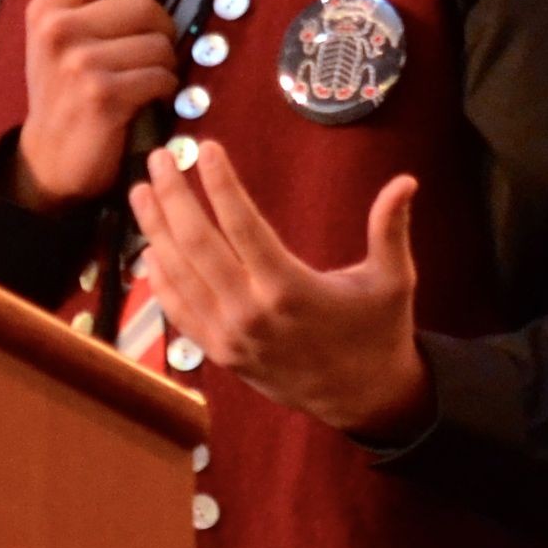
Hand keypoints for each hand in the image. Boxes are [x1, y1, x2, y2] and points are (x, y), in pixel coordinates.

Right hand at [10, 0, 179, 206]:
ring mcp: (79, 63)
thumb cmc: (61, 89)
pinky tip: (149, 96)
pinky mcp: (103, 96)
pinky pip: (160, 76)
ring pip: (158, 43)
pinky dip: (164, 87)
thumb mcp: (53, 35)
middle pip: (142, 4)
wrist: (49, 155)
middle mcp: (58, 30)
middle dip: (160, 27)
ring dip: (164, 62)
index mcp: (47, 8)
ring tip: (147, 74)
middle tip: (150, 47)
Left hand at [127, 141, 434, 437]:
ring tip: (141, 190)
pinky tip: (149, 250)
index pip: (243, 226)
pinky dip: (160, 280)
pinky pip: (180, 312)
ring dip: (155, 230)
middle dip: (173, 196)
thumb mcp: (393, 280)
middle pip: (198, 244)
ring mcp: (231, 336)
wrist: (364, 399)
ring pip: (180, 275)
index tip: (204, 149)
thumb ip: (390, 229)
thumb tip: (406, 180)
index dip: (220, 184)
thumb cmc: (379, 331)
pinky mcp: (221, 354)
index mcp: (291, 288)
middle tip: (158, 157)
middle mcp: (252, 312)